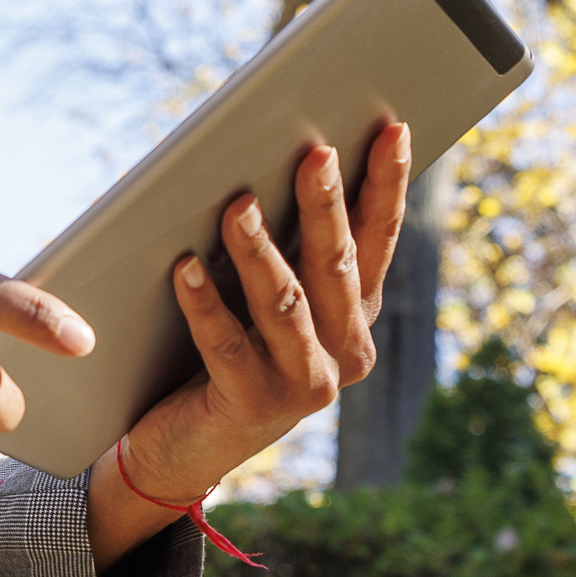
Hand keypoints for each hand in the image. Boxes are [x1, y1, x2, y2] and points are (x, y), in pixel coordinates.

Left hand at [90, 120, 410, 560]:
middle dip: (326, 205)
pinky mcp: (252, 406)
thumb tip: (277, 162)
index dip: (386, 185)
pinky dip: (204, 303)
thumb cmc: (227, 352)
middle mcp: (344, 352)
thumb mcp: (267, 299)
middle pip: (335, 266)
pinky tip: (183, 267)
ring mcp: (304, 385)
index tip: (392, 129)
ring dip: (259, 250)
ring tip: (237, 204)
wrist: (186, 447)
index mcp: (356, 316)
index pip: (377, 239)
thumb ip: (284, 248)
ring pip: (284, 304)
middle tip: (314, 151)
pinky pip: (227, 345)